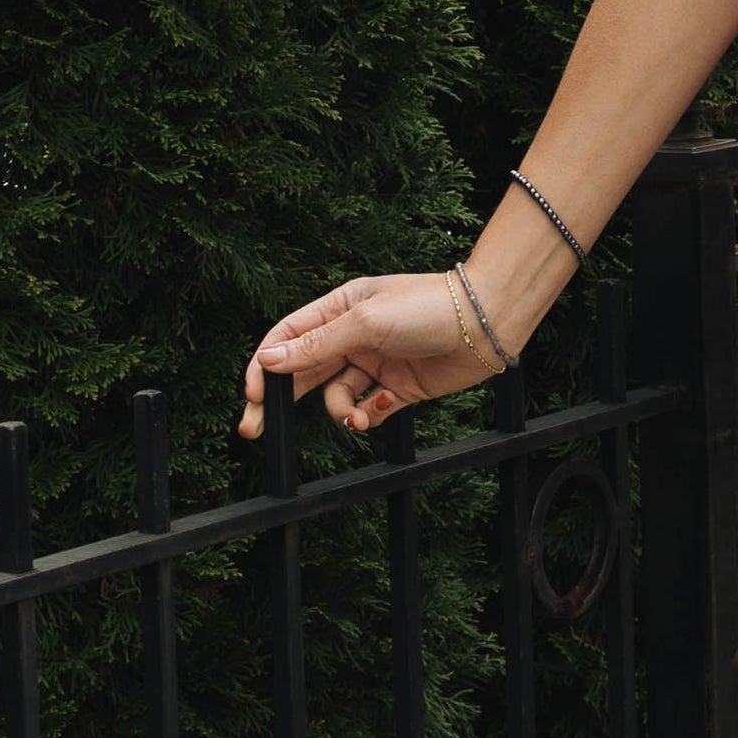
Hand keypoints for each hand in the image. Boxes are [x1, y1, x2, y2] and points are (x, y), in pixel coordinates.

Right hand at [240, 273, 497, 441]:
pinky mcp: (400, 387)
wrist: (485, 323)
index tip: (252, 396)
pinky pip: (370, 408)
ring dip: (338, 411)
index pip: (287, 338)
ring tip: (354, 418)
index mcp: (339, 308)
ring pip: (336, 396)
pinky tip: (382, 405)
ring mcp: (376, 363)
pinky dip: (370, 413)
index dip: (264, 367)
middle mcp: (353, 336)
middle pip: (303, 372)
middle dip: (280, 401)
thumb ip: (315, 344)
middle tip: (255, 429)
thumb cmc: (426, 307)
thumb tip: (267, 359)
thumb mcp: (364, 321)